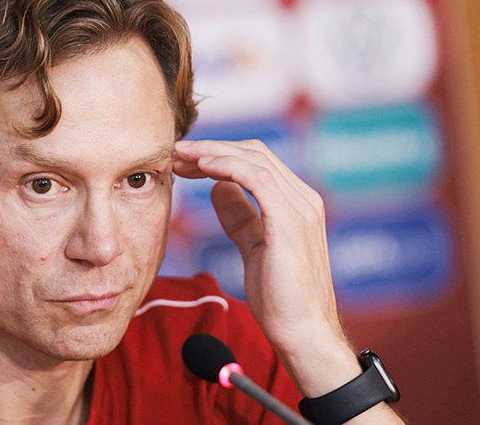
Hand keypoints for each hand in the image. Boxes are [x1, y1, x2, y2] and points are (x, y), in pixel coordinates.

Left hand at [174, 139, 342, 349]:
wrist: (301, 331)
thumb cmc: (280, 297)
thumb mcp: (253, 246)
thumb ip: (240, 216)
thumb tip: (218, 188)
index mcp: (297, 203)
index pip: (256, 161)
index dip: (218, 154)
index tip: (184, 161)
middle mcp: (303, 199)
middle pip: (254, 153)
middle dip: (211, 148)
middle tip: (176, 153)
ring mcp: (300, 208)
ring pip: (254, 159)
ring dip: (212, 153)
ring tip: (181, 156)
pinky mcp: (290, 221)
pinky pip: (257, 178)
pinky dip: (228, 166)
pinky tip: (203, 167)